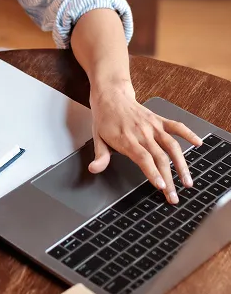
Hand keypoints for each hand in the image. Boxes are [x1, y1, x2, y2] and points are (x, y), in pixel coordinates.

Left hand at [89, 84, 201, 203]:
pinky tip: (198, 143)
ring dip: (182, 164)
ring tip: (187, 182)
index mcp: (126, 139)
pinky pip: (176, 126)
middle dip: (168, 179)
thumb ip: (100, 156)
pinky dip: (188, 133)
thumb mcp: (97, 138)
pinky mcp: (159, 120)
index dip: (152, 172)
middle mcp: (141, 132)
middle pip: (159, 157)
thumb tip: (94, 169)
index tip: (161, 186)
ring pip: (171, 145)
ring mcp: (152, 125)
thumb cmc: (105, 119)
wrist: (111, 96)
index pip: (142, 158)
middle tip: (173, 197)